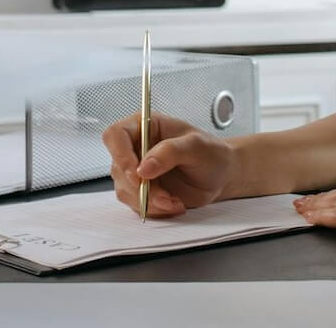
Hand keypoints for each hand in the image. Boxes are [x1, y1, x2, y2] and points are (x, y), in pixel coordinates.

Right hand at [102, 113, 235, 217]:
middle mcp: (136, 147)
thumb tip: (144, 167)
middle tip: (164, 195)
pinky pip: (136, 204)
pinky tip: (174, 203)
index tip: (137, 174)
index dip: (120, 155)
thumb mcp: (196, 146)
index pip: (116, 135)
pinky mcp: (141, 191)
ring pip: (125, 190)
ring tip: (174, 200)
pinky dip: (155, 209)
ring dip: (150, 201)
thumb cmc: (210, 153)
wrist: (220, 175)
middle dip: (141, 187)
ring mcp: (137, 170)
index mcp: (146, 126)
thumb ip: (170, 152)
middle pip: (118, 168)